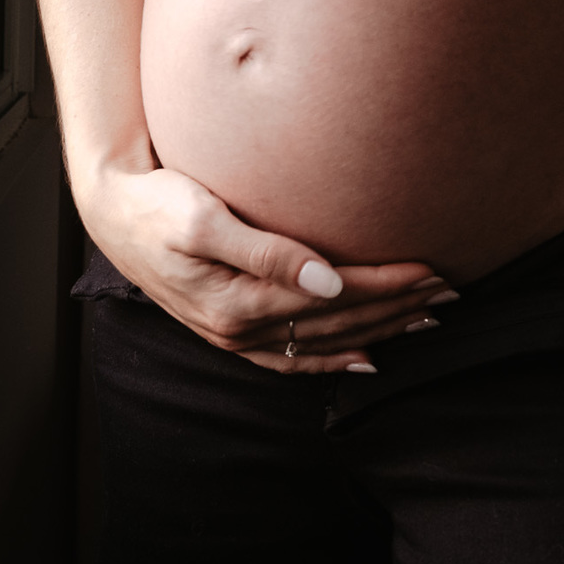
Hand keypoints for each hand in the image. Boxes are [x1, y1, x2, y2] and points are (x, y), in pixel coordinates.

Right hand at [83, 163, 455, 374]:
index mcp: (240, 300)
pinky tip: (367, 359)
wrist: (113, 211)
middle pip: (340, 323)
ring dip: (380, 330)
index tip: (433, 269)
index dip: (389, 284)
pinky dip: (335, 360)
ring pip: (325, 342)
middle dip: (399, 308)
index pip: (337, 297)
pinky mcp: (232, 329)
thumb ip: (266, 251)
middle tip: (450, 291)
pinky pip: (294, 358)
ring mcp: (236, 335)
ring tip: (428, 318)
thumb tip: (328, 281)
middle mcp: (242, 327)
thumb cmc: (159, 203)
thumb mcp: (204, 217)